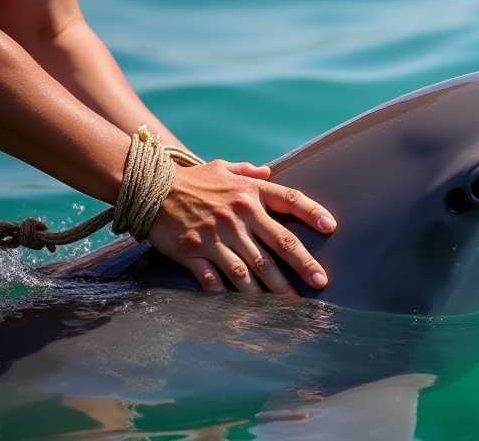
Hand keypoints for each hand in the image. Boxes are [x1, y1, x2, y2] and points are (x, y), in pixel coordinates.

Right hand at [145, 160, 335, 295]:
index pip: (289, 199)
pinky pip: (215, 279)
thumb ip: (249, 172)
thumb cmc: (192, 180)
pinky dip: (230, 295)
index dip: (312, 212)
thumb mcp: (222, 168)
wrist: (148, 186)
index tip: (331, 228)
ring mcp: (215, 235)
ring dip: (272, 290)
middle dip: (302, 264)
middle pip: (278, 243)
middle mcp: (237, 214)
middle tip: (321, 282)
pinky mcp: (193, 252)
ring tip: (290, 307)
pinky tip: (246, 310)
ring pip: (251, 269)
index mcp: (249, 192)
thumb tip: (270, 172)